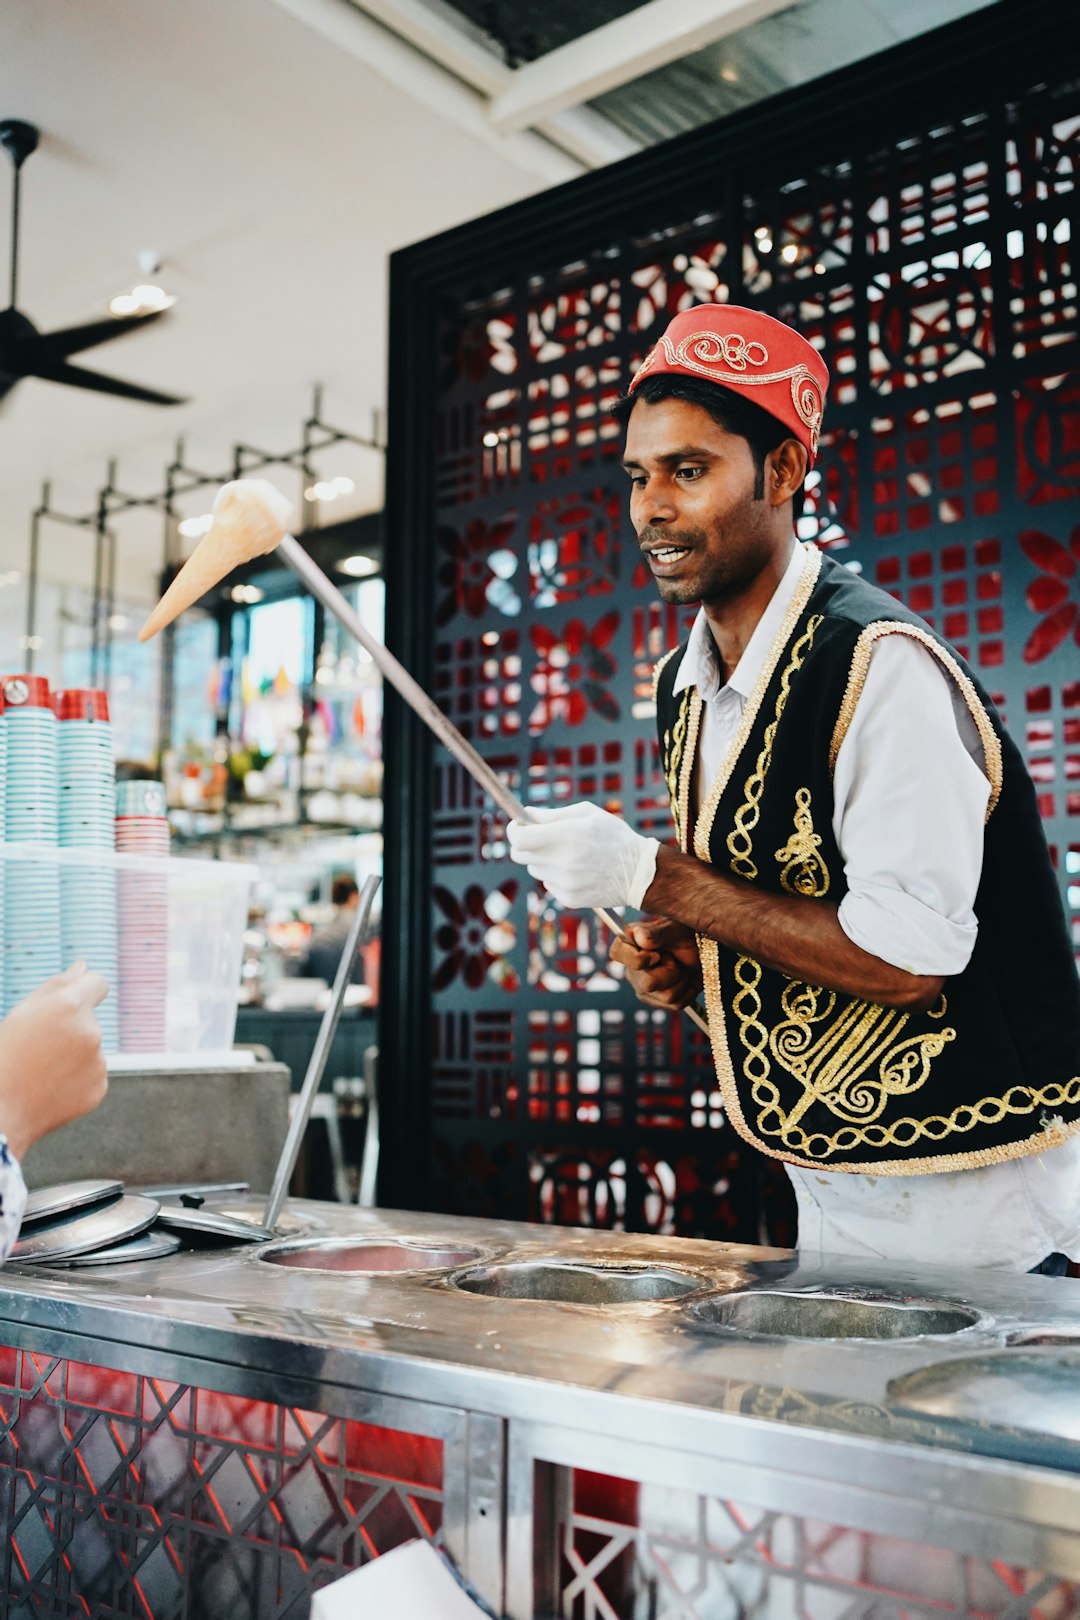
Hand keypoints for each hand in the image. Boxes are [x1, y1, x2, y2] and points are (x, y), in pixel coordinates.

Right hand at [0, 964, 108, 1160]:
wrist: (0, 1111)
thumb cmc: (4, 1058)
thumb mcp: (21, 1013)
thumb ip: (57, 986)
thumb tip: (82, 966)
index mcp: (69, 1006)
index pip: (98, 983)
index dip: (84, 990)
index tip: (73, 1001)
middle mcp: (90, 1031)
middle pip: (89, 1020)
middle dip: (71, 1028)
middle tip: (37, 1048)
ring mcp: (97, 1062)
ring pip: (90, 1049)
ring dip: (73, 1055)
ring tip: (40, 1071)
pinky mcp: (99, 1087)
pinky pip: (92, 1074)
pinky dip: (76, 1079)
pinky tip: (50, 1087)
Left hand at [507, 803, 658, 910]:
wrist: (640, 873)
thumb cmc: (614, 836)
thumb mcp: (588, 814)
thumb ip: (554, 814)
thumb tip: (527, 814)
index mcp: (567, 836)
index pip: (519, 838)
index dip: (513, 830)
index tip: (517, 826)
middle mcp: (564, 861)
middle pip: (520, 855)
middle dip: (524, 844)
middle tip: (538, 838)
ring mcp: (566, 883)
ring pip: (534, 869)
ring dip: (542, 860)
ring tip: (567, 854)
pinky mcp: (569, 899)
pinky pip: (548, 884)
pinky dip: (555, 876)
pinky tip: (577, 870)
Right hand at [610, 918, 702, 1010]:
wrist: (703, 953)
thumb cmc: (686, 936)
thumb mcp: (676, 929)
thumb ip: (657, 932)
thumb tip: (639, 936)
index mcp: (630, 944)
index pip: (617, 954)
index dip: (638, 959)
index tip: (657, 955)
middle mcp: (632, 968)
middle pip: (647, 983)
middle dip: (671, 972)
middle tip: (676, 960)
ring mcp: (642, 987)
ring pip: (666, 996)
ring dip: (682, 981)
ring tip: (683, 969)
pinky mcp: (656, 1001)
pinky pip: (675, 1005)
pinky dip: (688, 992)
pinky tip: (687, 980)